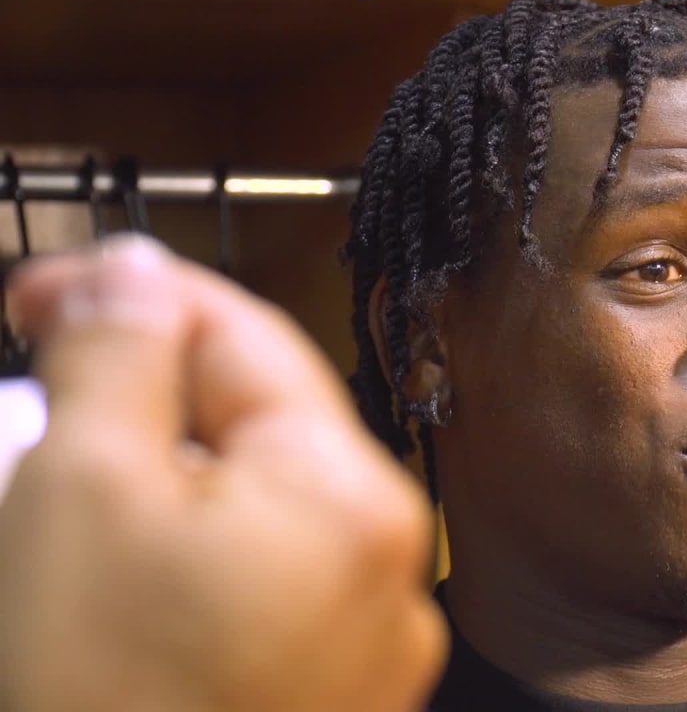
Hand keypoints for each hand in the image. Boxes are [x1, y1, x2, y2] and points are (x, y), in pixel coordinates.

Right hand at [0, 236, 446, 710]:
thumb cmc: (95, 697)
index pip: (250, 340)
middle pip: (259, 428)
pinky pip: (263, 585)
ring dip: (162, 479)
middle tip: (43, 387)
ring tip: (65, 494)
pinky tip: (119, 578)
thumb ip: (119, 356)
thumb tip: (130, 270)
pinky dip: (193, 558)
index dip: (141, 298)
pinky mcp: (332, 692)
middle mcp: (389, 564)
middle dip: (148, 396)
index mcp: (352, 495)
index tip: (49, 294)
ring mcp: (370, 639)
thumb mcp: (83, 491)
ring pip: (254, 509)